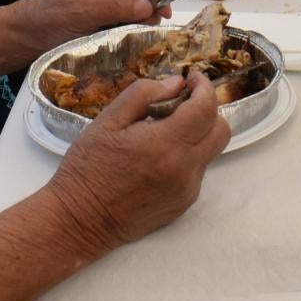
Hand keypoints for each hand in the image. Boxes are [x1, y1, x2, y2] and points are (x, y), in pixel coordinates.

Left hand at [20, 0, 162, 46]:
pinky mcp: (109, 12)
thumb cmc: (50, 17)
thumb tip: (149, 6)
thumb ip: (116, 6)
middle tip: (158, 25)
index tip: (166, 10)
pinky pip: (131, 15)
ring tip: (149, 31)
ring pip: (140, 2)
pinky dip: (138, 24)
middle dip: (154, 4)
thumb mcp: (82, 11)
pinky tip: (139, 33)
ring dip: (147, 16)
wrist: (29, 34)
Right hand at [44, 70, 228, 251]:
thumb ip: (143, 95)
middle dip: (207, 111)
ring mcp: (187, 190)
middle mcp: (184, 170)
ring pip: (210, 151)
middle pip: (221, 131)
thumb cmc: (87, 168)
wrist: (80, 222)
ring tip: (163, 133)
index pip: (206, 109)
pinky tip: (158, 158)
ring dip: (196, 135)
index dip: (203, 87)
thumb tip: (175, 84)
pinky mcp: (184, 204)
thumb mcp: (107, 121)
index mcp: (164, 145)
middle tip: (182, 104)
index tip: (192, 78)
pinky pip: (198, 171)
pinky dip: (187, 157)